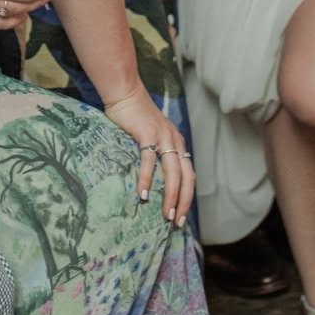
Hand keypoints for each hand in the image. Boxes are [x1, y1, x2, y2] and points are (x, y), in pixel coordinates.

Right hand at [104, 82, 194, 225]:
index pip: (189, 174)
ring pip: (173, 172)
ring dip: (171, 196)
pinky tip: (142, 195)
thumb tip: (152, 179)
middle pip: (186, 176)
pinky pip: (149, 161)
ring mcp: (162, 137)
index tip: (182, 215)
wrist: (125, 92)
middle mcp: (174, 140)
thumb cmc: (135, 116)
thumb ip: (156, 152)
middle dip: (183, 201)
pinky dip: (146, 180)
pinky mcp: (147, 134)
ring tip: (166, 215)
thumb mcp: (152, 135)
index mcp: (177, 142)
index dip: (188, 196)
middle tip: (177, 222)